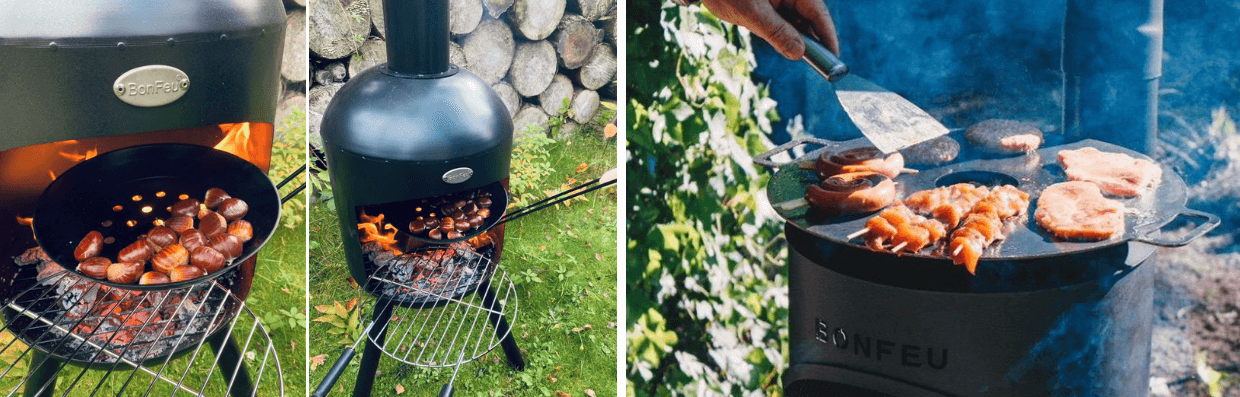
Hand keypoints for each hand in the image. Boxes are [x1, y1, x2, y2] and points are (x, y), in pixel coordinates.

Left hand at [700, 0, 838, 59]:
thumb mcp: (751, 13)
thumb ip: (776, 33)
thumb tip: (798, 53)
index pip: (819, 14)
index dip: (828, 37)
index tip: (834, 58)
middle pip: (808, 18)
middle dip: (812, 40)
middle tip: (818, 65)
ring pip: (794, 21)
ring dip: (795, 38)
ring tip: (800, 57)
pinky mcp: (766, 3)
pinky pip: (780, 19)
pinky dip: (782, 33)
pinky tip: (783, 45)